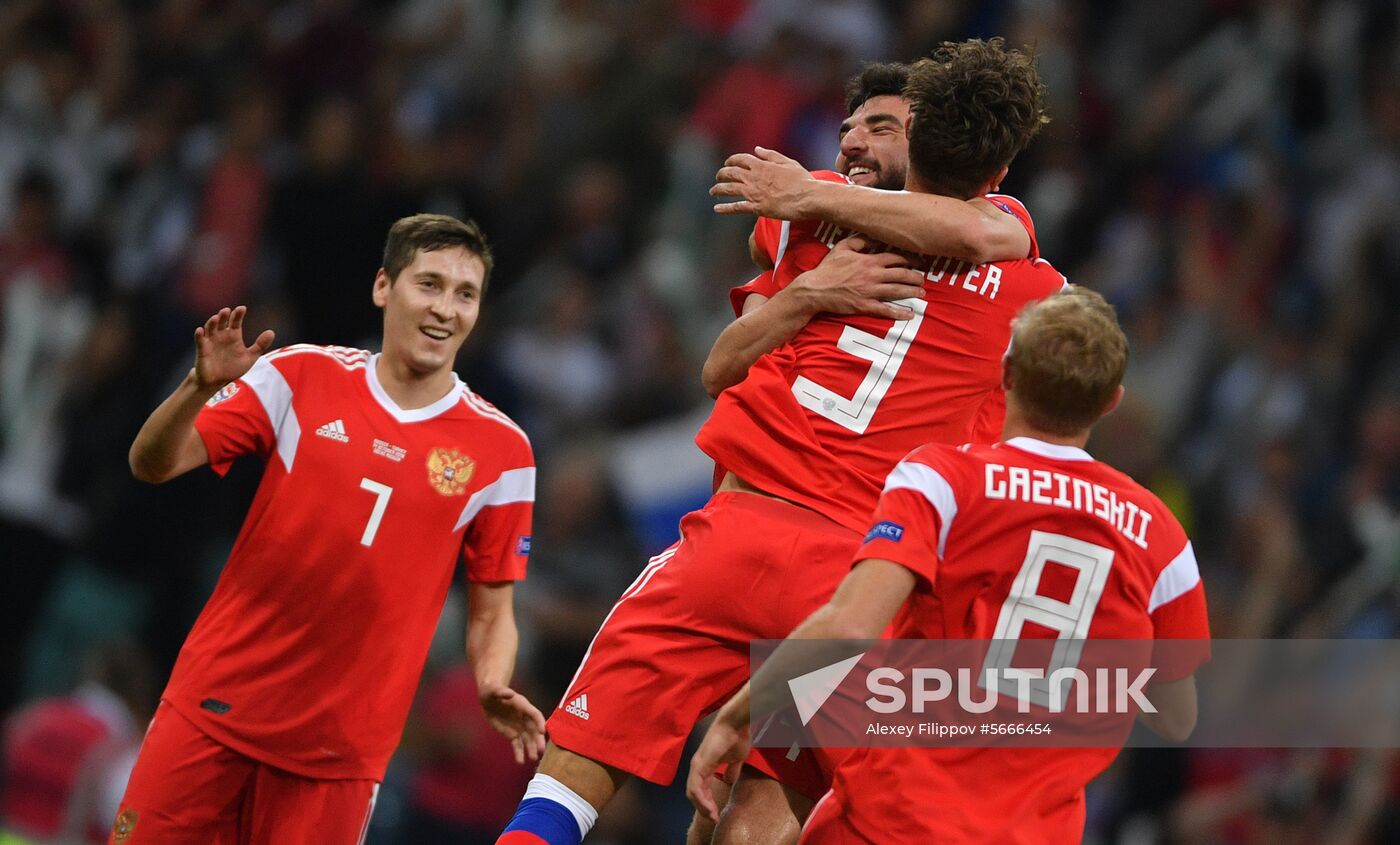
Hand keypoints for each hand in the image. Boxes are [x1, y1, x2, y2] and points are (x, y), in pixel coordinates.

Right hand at [193, 306, 274, 390]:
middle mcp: (221, 335)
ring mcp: (211, 341)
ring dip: (212, 322)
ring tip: (216, 317)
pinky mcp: (202, 350)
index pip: (235, 321)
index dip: (238, 315)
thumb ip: (260, 345)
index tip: (242, 308)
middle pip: (222, 322)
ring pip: (210, 328)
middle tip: (227, 310)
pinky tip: (200, 330)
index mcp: (233, 335)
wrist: (218, 382)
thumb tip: (271, 332)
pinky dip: (199, 335)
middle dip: (224, 316)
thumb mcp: (249, 357)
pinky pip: (200, 341)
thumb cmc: (233, 368)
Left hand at [479, 681, 547, 763]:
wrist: (488, 698)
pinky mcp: (511, 734)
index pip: (534, 714)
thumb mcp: (494, 690)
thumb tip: (510, 694)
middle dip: (537, 740)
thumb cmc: (492, 691)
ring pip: (527, 739)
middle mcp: (523, 717)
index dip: (540, 722)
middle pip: (533, 730)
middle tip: (541, 750)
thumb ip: (502, 691)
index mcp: (522, 705)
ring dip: (531, 748)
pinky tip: (520, 761)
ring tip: (533, 759)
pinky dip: (519, 753)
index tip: (542, 731)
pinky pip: (517, 744)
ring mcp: (519, 727)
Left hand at [686, 705, 751, 823]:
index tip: (717, 814)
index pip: (702, 789)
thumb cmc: (737, 737)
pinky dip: (701, 800)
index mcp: (705, 766)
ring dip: (702, 807)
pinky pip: (695, 787)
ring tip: (712, 816)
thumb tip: (729, 781)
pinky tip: (709, 807)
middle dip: (703, 808)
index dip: (708, 803)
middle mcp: (697, 766)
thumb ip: (731, 770)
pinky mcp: (699, 764)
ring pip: (693, 793)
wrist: (736, 724)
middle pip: (694, 794)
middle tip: (714, 819)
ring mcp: (697, 765)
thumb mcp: (736, 759)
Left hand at [712, 147, 815, 218]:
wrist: (808, 197)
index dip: (731, 160)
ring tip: (713, 191)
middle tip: (718, 177)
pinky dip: (725, 208)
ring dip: (718, 189)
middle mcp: (754, 178)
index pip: (740, 159)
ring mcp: (754, 193)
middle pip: (731, 173)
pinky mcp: (756, 207)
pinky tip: (716, 209)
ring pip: (730, 189)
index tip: (727, 163)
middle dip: (722, 174)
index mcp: (762, 165)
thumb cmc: (802, 180)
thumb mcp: (788, 162)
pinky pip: (736, 207)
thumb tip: (757, 149)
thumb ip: (770, 155)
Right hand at [788, 236, 925, 319]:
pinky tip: (909, 314)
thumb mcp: (842, 247)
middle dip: (915, 276)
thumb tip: (874, 238)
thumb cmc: (828, 268)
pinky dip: (899, 312)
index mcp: (869, 260)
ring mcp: (869, 291)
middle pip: (901, 274)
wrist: (815, 289)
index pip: (895, 258)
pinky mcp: (864, 305)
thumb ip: (860, 240)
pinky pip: (885, 309)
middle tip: (923, 279)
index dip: (909, 260)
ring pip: (897, 290)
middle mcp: (873, 275)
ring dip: (912, 291)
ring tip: (921, 292)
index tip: (917, 262)